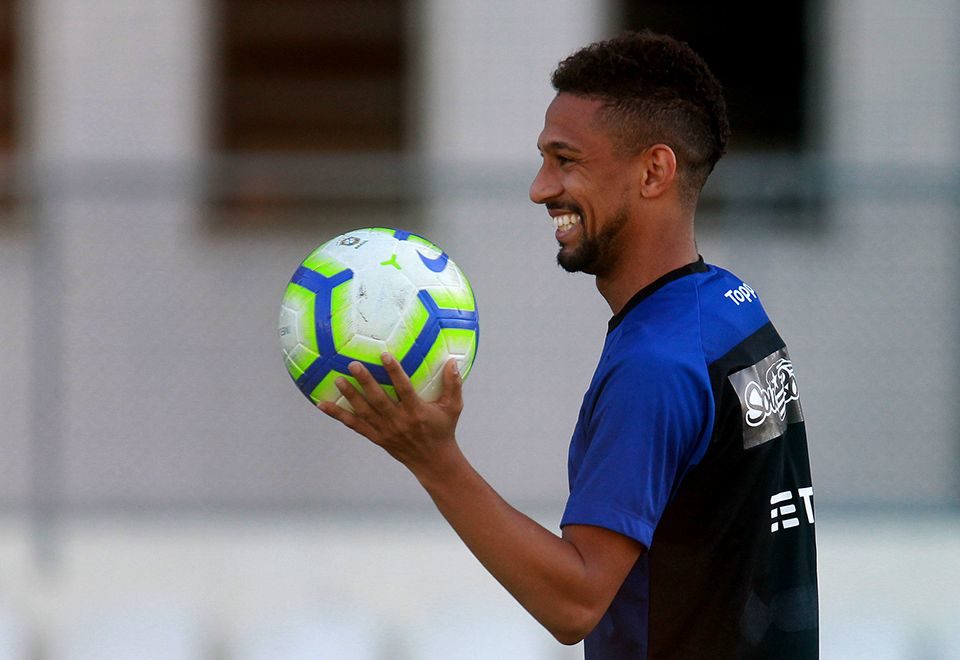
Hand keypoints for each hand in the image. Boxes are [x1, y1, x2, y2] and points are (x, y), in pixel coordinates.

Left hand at [318, 353, 463, 473]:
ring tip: (338, 379)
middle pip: (379, 400)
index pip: (404, 389)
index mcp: (417, 411)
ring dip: (350, 396)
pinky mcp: (376, 438)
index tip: (384, 355)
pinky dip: (338, 415)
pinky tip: (322, 405)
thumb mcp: (453, 408)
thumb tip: (453, 361)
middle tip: (352, 364)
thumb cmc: (443, 430)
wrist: (433, 461)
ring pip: (364, 412)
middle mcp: (399, 421)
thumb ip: (453, 384)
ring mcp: (385, 431)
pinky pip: (354, 425)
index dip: (394, 372)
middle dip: (365, 382)